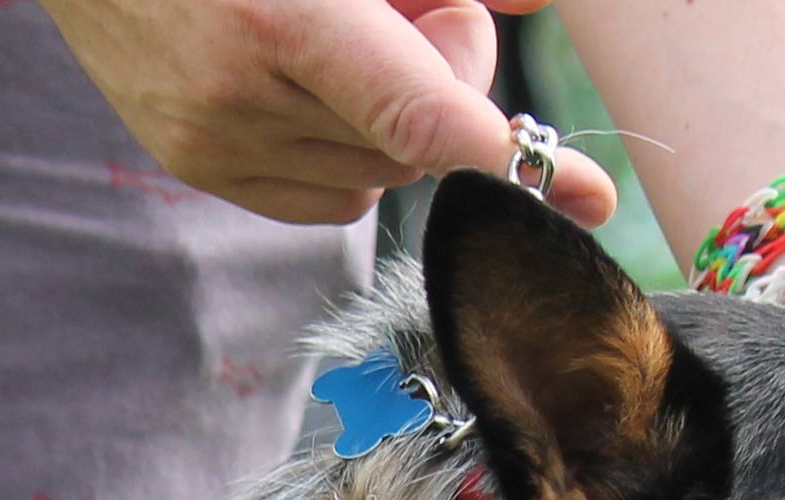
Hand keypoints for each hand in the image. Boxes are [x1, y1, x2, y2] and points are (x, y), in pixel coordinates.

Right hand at [37, 0, 620, 226]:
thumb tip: (540, 1)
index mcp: (287, 18)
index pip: (424, 118)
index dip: (512, 157)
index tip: (588, 195)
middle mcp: (245, 95)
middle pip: (418, 144)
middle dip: (445, 81)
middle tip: (412, 12)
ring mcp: (214, 142)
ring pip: (378, 175)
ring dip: (392, 119)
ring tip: (341, 39)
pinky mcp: (196, 164)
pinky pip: (325, 192)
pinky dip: (347, 145)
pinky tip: (310, 82)